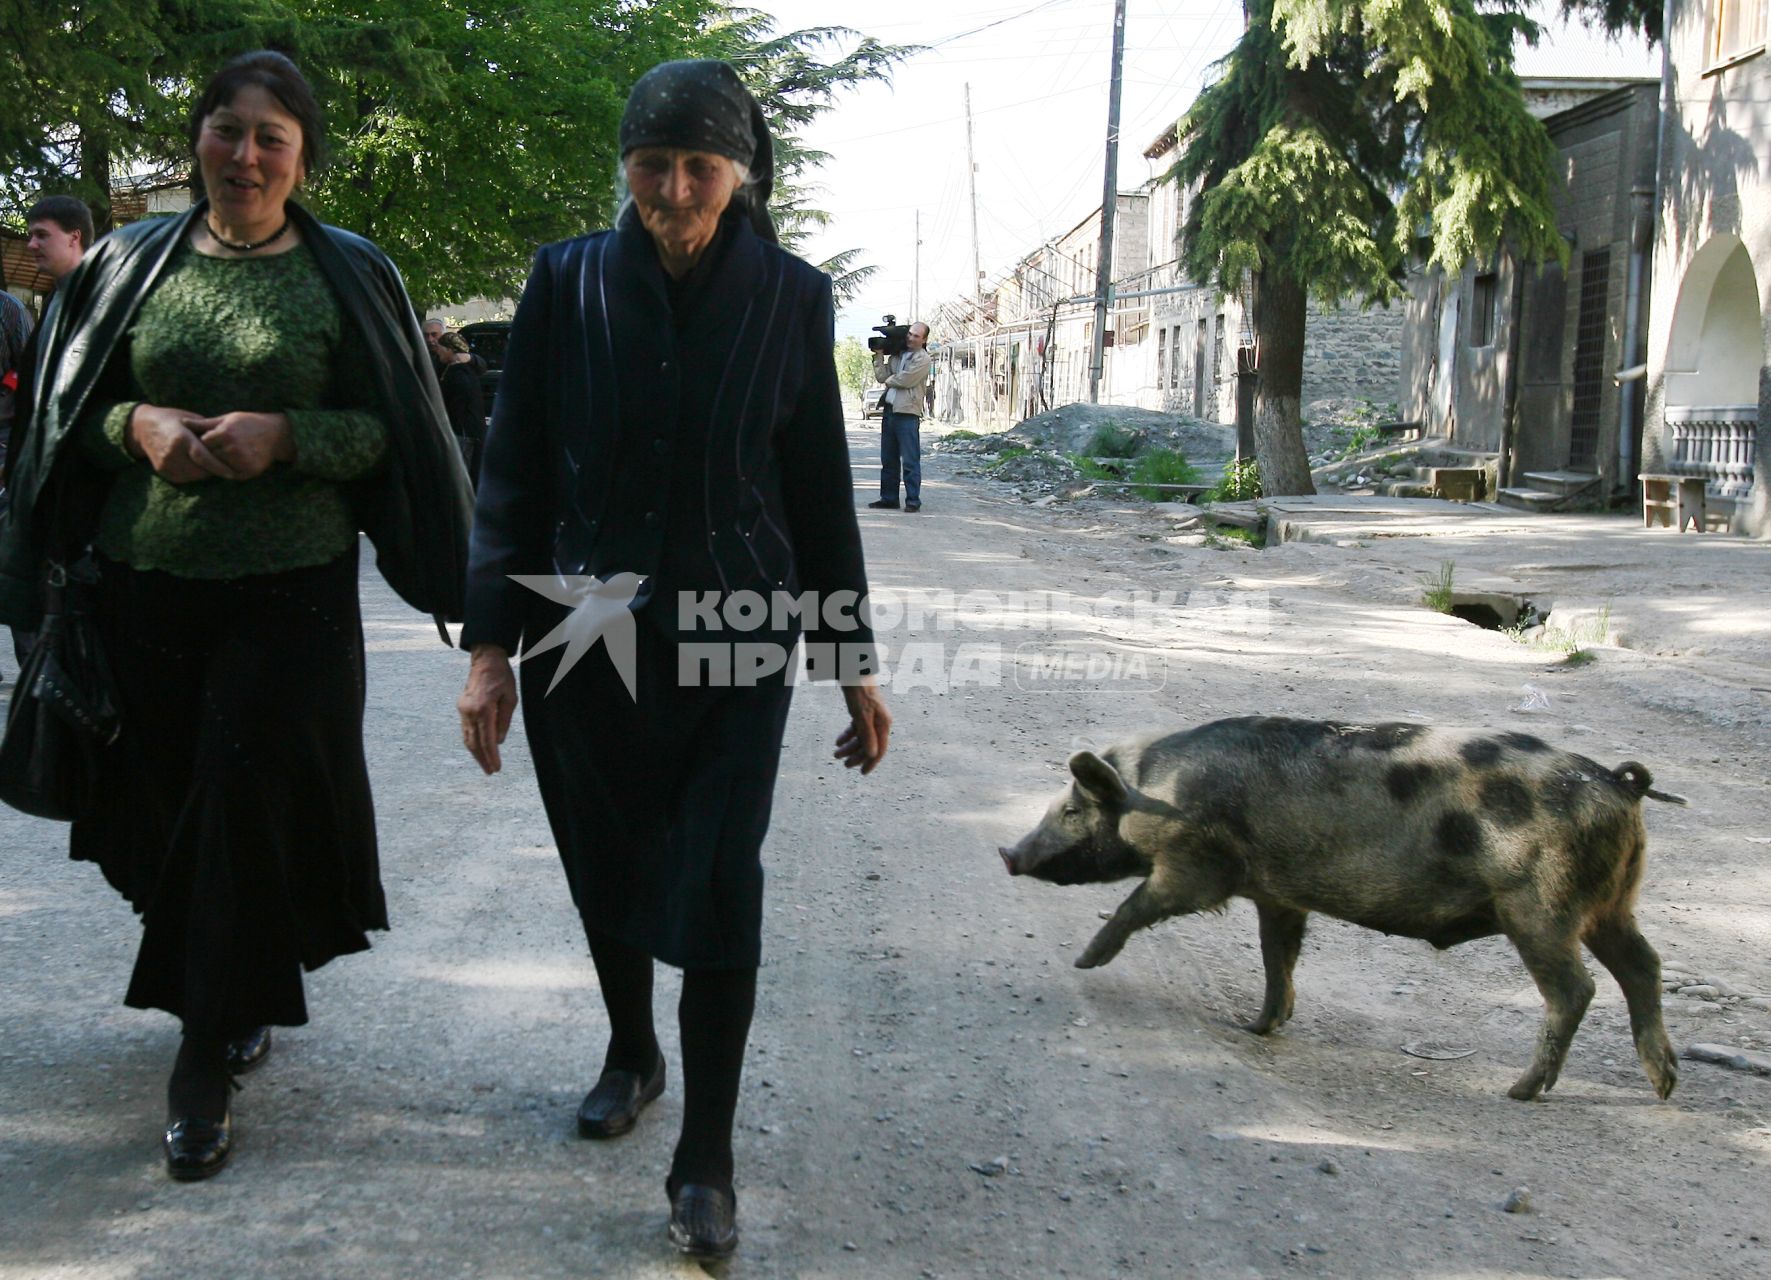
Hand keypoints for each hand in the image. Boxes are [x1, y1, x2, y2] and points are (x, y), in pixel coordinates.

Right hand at [127, 403, 237, 483]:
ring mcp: (165, 464)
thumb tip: (228, 444)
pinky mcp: (162, 471)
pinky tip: (196, 466)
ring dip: (204, 473)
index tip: (232, 473)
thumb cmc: (174, 419)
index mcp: (181, 439)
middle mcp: (171, 453)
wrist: (143, 427)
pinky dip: (193, 474)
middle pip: (199, 470)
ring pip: (193, 476)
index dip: (218, 467)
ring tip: (210, 465)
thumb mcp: (191, 419)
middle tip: (224, 467)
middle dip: (213, 470)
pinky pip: (184, 478)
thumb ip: (207, 432)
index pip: (203, 457)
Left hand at [188, 411, 295, 479]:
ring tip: (231, 454)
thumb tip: (182, 421)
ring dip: (222, 462)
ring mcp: (241, 461)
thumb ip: (203, 423)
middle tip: (219, 449)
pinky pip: (232, 474)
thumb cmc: (249, 423)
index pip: (203, 443)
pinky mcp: (249, 471)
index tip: (209, 441)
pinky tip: (238, 461)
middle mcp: (232, 448)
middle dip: (212, 454)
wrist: (277, 433)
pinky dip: (232, 470)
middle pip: (211, 456)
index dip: (205, 442)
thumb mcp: (227, 419)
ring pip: (220, 466)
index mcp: (224, 433)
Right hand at [458, 644, 518, 774]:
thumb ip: (504, 721)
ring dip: (476, 753)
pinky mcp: (462, 708)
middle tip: (491, 772)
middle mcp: (470, 711)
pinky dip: (471, 742)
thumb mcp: (510, 698)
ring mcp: (463, 710)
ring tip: (485, 765)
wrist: (485, 660)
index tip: (496, 768)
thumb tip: (499, 741)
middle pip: (475, 742)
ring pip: (468, 738)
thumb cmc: (501, 677)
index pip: (487, 740)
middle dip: (483, 759)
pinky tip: (477, 750)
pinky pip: (466, 730)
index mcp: (483, 709)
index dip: (492, 756)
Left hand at [835, 679, 890, 773]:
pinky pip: (857, 728)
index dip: (871, 762)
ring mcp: (871, 716)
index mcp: (883, 724)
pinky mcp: (863, 710)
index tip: (862, 773)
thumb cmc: (860, 691)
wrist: (854, 669)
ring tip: (836, 754)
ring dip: (849, 746)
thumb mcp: (862, 716)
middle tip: (843, 764)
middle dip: (856, 755)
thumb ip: (867, 736)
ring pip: (861, 737)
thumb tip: (872, 755)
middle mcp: (880, 721)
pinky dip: (847, 735)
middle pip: (869, 744)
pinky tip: (838, 741)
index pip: (880, 749)